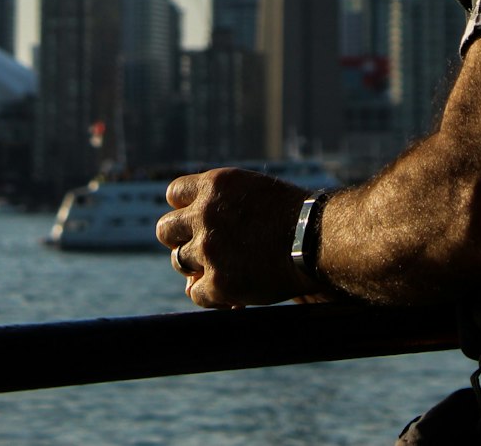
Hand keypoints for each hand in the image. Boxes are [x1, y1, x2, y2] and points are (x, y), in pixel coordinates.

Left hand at [155, 167, 330, 307]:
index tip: (197, 220)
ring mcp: (208, 249)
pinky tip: (232, 295)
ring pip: (179, 262)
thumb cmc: (292, 214)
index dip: (185, 209)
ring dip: (197, 267)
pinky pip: (195, 293)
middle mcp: (205, 214)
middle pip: (165, 230)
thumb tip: (189, 247)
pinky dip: (211, 296)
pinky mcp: (217, 282)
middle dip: (181, 240)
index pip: (174, 194)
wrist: (315, 240)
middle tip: (202, 249)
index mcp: (214, 185)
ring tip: (224, 269)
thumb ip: (219, 209)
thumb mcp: (253, 192)